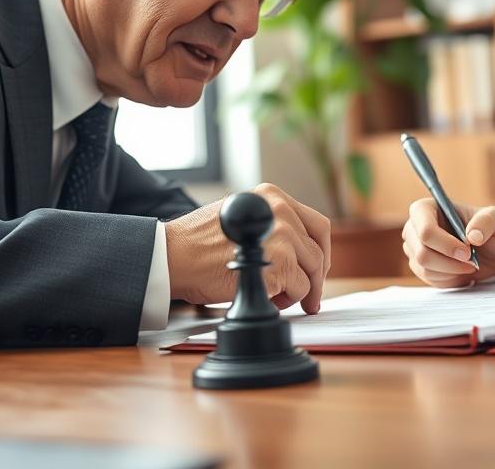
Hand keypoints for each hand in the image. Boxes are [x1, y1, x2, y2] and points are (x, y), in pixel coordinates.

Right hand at [165, 182, 330, 313]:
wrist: (173, 255)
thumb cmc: (198, 243)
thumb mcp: (240, 216)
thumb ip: (270, 225)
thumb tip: (297, 250)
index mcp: (272, 196)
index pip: (317, 225)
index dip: (321, 252)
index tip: (317, 269)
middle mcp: (281, 210)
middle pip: (318, 249)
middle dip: (317, 277)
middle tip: (310, 297)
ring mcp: (282, 236)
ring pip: (312, 271)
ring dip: (299, 290)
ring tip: (279, 296)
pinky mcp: (278, 263)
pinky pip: (299, 288)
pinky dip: (287, 299)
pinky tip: (269, 298)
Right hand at [402, 198, 494, 287]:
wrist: (491, 251)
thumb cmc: (489, 229)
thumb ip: (486, 222)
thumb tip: (472, 235)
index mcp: (426, 209)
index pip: (426, 230)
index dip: (446, 244)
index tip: (468, 251)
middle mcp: (414, 227)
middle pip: (422, 252)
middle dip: (450, 261)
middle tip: (472, 261)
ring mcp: (414, 248)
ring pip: (425, 267)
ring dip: (452, 270)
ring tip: (469, 263)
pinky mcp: (419, 266)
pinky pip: (429, 278)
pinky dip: (449, 278)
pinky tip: (461, 269)